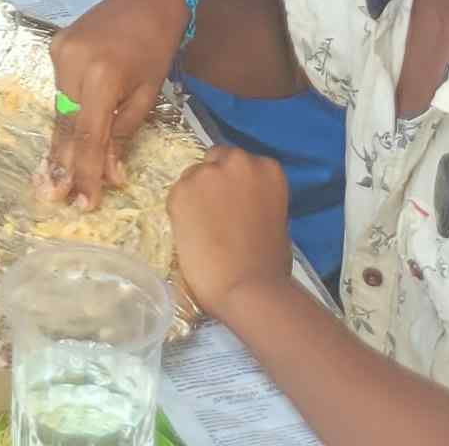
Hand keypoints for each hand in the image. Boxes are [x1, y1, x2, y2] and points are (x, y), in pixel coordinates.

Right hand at [47, 0, 192, 205]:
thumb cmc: (156, 49)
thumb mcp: (147, 95)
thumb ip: (122, 133)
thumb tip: (108, 174)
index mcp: (102, 76)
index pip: (88, 137)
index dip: (85, 172)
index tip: (83, 203)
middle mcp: (73, 63)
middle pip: (66, 126)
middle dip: (64, 165)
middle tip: (58, 198)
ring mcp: (59, 52)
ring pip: (59, 110)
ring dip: (61, 143)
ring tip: (56, 179)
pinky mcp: (55, 45)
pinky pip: (60, 91)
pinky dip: (65, 115)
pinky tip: (63, 139)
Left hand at [163, 148, 294, 314]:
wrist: (248, 288)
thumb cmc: (269, 264)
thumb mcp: (273, 217)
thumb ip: (255, 199)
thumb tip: (239, 203)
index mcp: (267, 168)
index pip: (238, 162)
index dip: (232, 184)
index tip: (231, 204)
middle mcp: (238, 161)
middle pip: (214, 161)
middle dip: (213, 183)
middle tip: (214, 214)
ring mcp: (207, 174)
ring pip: (192, 178)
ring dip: (195, 197)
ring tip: (201, 230)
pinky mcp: (181, 191)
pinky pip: (175, 198)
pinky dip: (179, 214)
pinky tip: (191, 237)